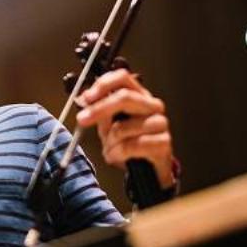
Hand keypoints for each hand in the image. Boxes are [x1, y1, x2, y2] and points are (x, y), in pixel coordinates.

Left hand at [76, 69, 175, 188]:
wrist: (148, 169)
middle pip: (124, 97)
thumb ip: (98, 110)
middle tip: (82, 119)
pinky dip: (118, 154)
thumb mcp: (108, 125)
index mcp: (138, 95)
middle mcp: (152, 105)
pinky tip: (119, 156)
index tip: (86, 97)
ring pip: (123, 128)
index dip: (103, 84)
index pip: (123, 78)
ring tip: (110, 149)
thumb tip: (85, 98)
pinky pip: (131, 146)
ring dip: (109, 142)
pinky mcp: (164, 142)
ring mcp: (160, 123)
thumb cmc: (128, 142)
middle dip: (99, 109)